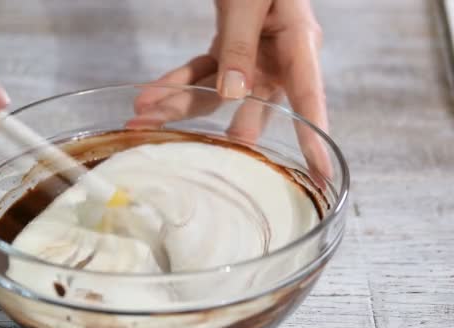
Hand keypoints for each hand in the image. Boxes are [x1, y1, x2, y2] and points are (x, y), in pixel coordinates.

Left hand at [131, 0, 330, 178]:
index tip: (321, 173)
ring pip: (216, 92)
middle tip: (207, 153)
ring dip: (178, 105)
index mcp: (298, 43)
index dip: (314, 136)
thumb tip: (233, 94)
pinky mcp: (228, 52)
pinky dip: (174, 81)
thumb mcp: (251, 0)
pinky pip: (200, 72)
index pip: (310, 96)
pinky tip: (148, 95)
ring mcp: (252, 58)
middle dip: (228, 129)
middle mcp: (277, 58)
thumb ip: (241, 45)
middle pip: (256, 103)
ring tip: (142, 119)